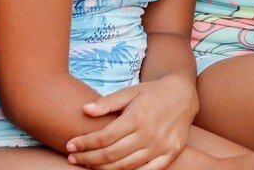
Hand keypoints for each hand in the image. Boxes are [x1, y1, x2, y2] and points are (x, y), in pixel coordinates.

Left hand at [66, 75, 198, 169]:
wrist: (183, 94)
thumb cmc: (153, 92)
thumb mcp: (131, 91)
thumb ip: (108, 102)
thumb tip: (85, 110)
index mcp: (137, 116)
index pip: (103, 137)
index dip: (84, 144)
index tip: (70, 146)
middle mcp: (149, 133)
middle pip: (111, 155)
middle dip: (88, 158)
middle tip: (73, 158)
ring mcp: (161, 146)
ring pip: (126, 166)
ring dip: (104, 169)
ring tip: (89, 165)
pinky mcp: (170, 153)